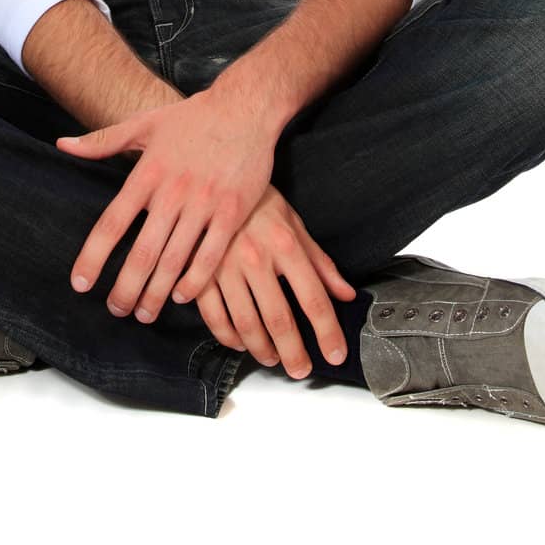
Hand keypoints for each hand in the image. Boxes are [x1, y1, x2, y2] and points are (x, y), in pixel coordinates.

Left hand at [55, 90, 276, 323]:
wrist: (245, 107)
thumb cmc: (193, 117)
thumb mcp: (145, 123)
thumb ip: (103, 141)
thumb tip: (62, 146)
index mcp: (148, 173)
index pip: (112, 222)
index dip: (93, 256)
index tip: (80, 284)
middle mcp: (173, 191)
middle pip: (143, 252)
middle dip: (126, 288)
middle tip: (115, 311)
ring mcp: (204, 202)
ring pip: (174, 260)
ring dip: (157, 293)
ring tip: (144, 313)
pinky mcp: (233, 210)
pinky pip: (210, 256)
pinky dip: (194, 281)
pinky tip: (181, 296)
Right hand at [188, 183, 358, 377]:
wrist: (212, 174)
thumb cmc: (257, 200)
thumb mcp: (294, 223)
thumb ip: (320, 262)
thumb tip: (345, 293)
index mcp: (285, 244)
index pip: (313, 297)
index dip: (327, 331)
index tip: (335, 353)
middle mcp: (256, 257)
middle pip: (279, 318)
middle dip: (294, 352)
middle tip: (302, 370)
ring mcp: (224, 266)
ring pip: (246, 323)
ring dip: (261, 349)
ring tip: (273, 358)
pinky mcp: (199, 272)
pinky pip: (214, 316)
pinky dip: (228, 336)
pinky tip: (239, 342)